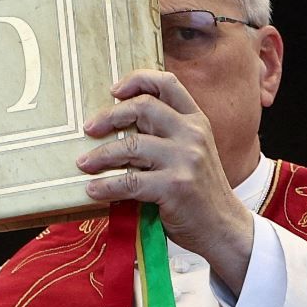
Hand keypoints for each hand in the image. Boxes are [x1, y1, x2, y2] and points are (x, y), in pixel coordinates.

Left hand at [76, 70, 253, 293]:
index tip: (114, 91)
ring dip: (101, 155)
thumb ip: (166, 133)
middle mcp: (193, 133)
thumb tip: (115, 124)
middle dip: (110, 116)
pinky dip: (106, 186)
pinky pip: (130, 181)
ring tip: (84, 164)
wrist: (223, 226)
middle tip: (89, 128)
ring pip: (131, 145)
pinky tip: (93, 190)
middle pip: (144, 107)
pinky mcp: (175, 186)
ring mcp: (186, 159)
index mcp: (196, 120)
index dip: (138, 80)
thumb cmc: (199, 190)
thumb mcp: (192, 151)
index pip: (167, 83)